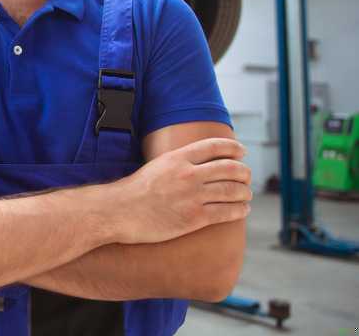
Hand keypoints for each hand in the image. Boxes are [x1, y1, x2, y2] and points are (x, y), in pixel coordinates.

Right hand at [111, 137, 251, 244]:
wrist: (118, 212)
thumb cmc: (134, 191)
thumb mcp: (156, 166)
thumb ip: (177, 163)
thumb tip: (197, 163)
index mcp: (177, 158)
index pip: (214, 146)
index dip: (233, 147)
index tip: (242, 151)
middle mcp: (187, 174)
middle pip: (229, 168)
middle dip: (244, 172)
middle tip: (247, 176)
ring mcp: (192, 196)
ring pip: (232, 190)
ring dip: (245, 192)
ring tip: (246, 194)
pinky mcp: (193, 218)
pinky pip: (227, 212)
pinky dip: (240, 210)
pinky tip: (242, 210)